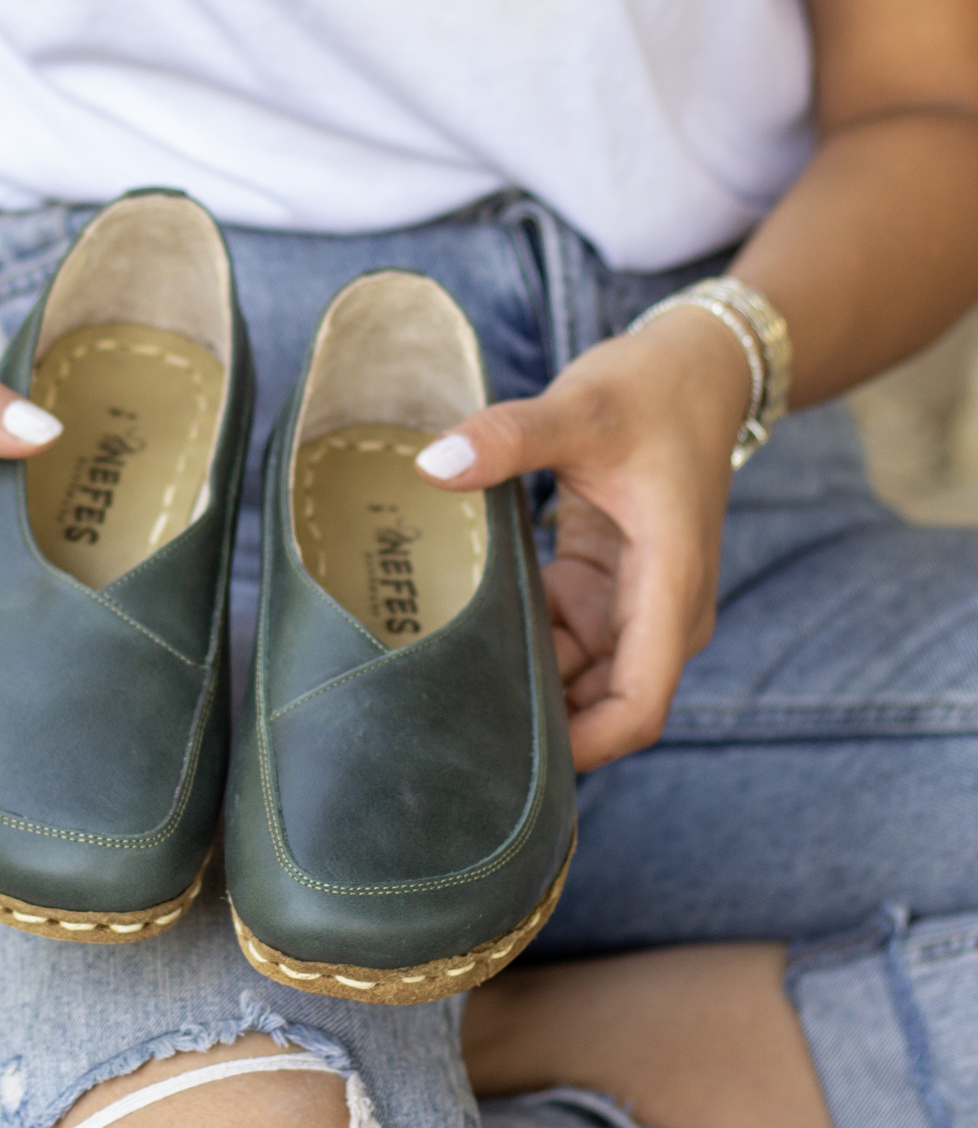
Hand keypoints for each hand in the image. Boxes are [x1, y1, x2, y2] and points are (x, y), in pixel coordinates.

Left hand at [415, 308, 750, 769]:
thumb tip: (431, 462)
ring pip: (574, 676)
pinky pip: (559, 639)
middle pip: (600, 704)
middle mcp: (658, 612)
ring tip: (438, 684)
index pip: (639, 704)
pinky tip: (457, 637)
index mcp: (669, 586)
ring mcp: (630, 604)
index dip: (583, 746)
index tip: (510, 756)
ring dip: (520, 680)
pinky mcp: (604, 587)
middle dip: (534, 719)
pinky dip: (518, 641)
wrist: (696, 371)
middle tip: (443, 722)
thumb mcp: (581, 410)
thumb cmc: (653, 392)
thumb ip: (509, 438)